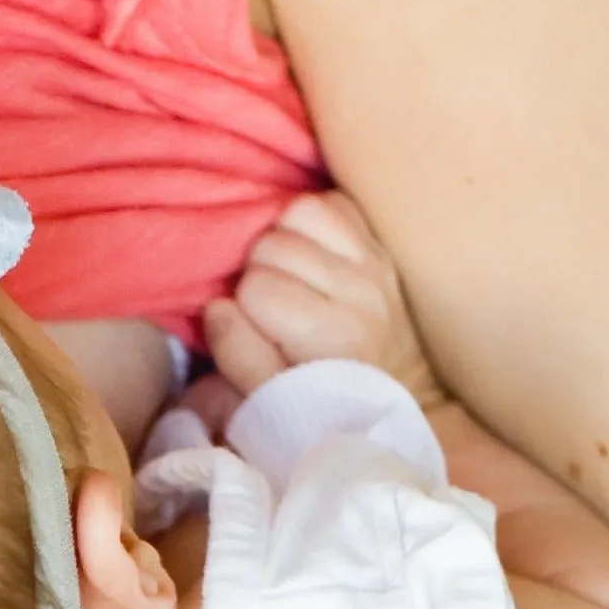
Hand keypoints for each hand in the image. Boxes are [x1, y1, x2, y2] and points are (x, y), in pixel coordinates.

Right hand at [203, 191, 446, 409]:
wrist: (391, 391)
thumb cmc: (321, 405)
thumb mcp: (269, 402)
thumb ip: (238, 356)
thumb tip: (217, 306)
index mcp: (331, 335)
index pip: (256, 288)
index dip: (240, 306)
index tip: (250, 329)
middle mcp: (359, 289)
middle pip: (273, 244)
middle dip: (255, 270)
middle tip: (262, 304)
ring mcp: (373, 260)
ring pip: (302, 211)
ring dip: (280, 238)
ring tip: (281, 273)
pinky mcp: (378, 244)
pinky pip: (334, 203)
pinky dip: (311, 221)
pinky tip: (306, 253)